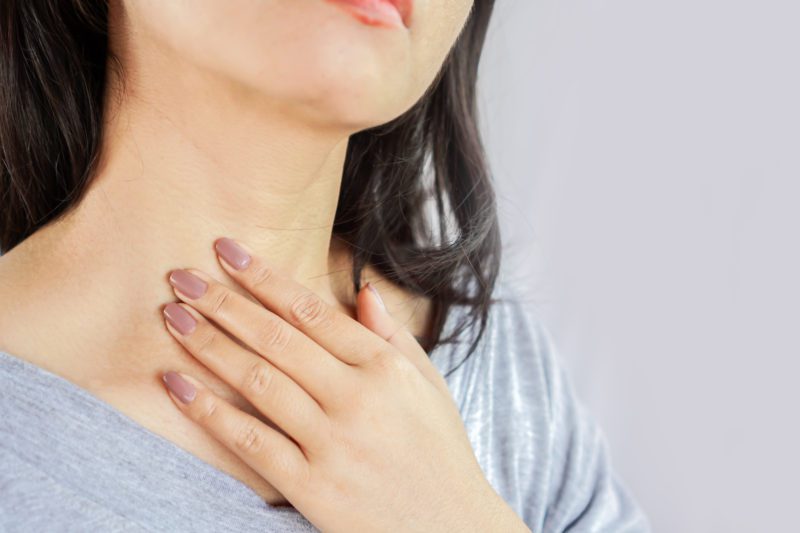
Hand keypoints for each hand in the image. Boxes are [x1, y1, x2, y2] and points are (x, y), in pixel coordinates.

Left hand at [159, 237, 528, 531]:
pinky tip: (178, 386)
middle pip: (277, 339)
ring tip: (173, 318)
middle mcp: (358, 399)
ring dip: (209, 346)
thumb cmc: (439, 453)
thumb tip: (363, 290)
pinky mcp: (313, 488)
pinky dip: (210, 412)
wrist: (452, 530)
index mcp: (385, 368)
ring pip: (258, 382)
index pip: (312, 311)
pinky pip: (251, 442)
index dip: (264, 277)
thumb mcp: (430, 386)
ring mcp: (333, 444)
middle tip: (182, 277)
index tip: (227, 252)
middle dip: (224, 302)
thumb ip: (393, 336)